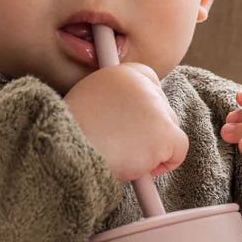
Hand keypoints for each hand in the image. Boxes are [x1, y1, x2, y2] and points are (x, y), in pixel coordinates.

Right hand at [64, 65, 188, 181]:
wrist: (63, 157)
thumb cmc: (68, 141)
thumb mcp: (85, 107)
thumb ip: (111, 104)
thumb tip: (127, 119)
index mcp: (118, 73)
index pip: (150, 81)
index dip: (146, 107)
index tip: (136, 123)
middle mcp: (139, 83)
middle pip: (163, 108)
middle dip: (148, 132)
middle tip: (121, 146)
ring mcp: (154, 107)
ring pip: (170, 131)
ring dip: (151, 149)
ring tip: (120, 156)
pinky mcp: (164, 132)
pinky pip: (179, 152)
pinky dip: (163, 165)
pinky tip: (137, 168)